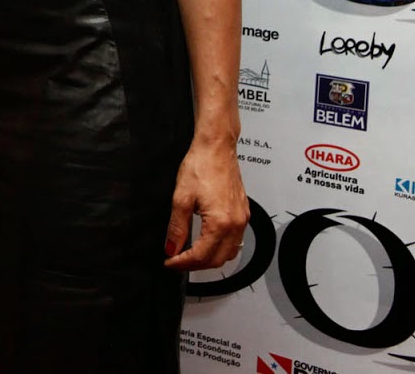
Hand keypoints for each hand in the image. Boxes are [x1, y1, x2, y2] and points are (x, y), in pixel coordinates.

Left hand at [163, 138, 247, 269]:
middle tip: (177, 261)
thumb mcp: (181, 198)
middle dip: (196, 265)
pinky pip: (235, 241)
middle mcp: (236, 224)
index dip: (183, 263)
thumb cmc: (201, 165)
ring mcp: (242, 219)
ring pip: (229, 253)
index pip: (201, 255)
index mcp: (220, 222)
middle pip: (218, 260)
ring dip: (210, 259)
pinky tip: (206, 242)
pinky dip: (220, 248)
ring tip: (190, 255)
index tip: (170, 263)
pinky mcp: (243, 214)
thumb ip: (177, 227)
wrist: (217, 148)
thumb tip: (172, 247)